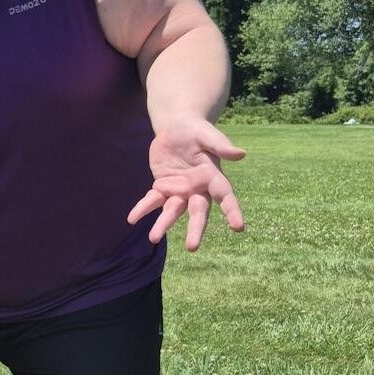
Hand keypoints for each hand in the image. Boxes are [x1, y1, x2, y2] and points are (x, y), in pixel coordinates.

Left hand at [128, 116, 246, 251]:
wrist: (176, 128)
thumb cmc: (197, 131)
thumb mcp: (207, 134)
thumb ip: (221, 145)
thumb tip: (241, 154)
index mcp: (212, 176)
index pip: (225, 195)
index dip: (232, 210)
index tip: (238, 227)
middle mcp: (197, 188)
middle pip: (198, 211)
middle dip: (195, 228)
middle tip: (191, 247)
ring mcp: (179, 190)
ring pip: (172, 210)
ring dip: (163, 224)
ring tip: (153, 238)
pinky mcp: (162, 187)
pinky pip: (152, 200)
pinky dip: (143, 209)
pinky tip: (132, 219)